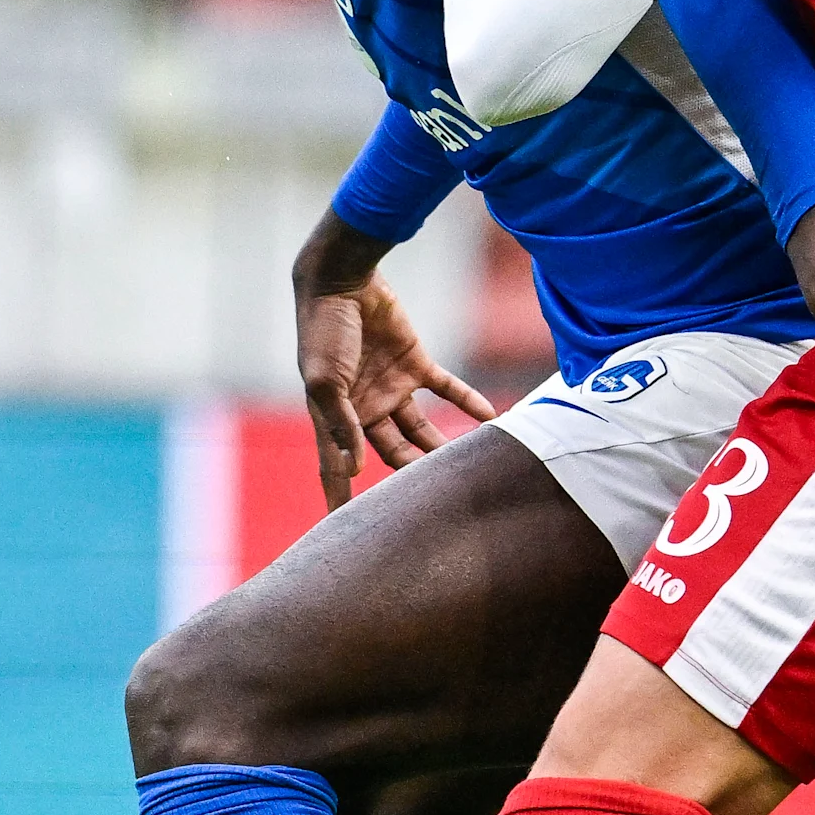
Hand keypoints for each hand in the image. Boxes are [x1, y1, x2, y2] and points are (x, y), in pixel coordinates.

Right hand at [298, 273, 496, 509]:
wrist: (342, 281)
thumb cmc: (322, 331)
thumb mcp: (323, 381)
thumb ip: (340, 424)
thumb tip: (355, 468)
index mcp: (335, 416)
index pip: (338, 467)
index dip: (342, 499)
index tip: (346, 533)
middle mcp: (364, 409)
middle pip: (393, 454)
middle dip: (412, 479)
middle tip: (439, 507)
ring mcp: (391, 387)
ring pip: (423, 430)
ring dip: (444, 448)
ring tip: (471, 470)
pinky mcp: (415, 364)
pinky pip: (448, 389)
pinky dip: (469, 402)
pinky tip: (492, 419)